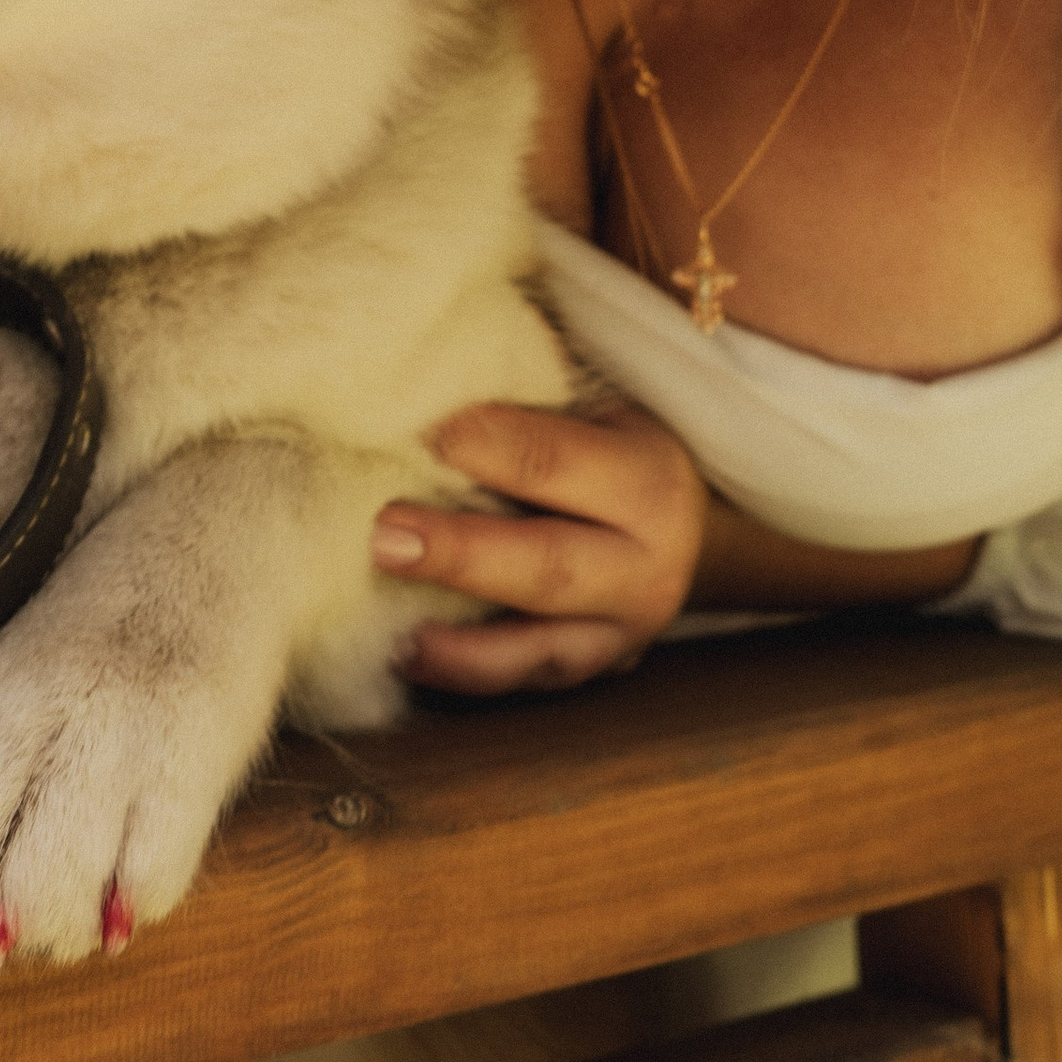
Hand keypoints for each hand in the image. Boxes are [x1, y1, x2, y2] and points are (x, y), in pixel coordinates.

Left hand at [370, 399, 706, 692]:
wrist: (678, 526)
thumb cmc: (603, 442)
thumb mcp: (590, 403)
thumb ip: (521, 398)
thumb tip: (416, 378)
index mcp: (648, 481)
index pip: (554, 463)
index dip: (484, 446)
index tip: (418, 433)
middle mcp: (646, 568)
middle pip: (548, 567)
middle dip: (462, 555)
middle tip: (383, 536)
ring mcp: (622, 634)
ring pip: (541, 649)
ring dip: (460, 643)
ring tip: (392, 629)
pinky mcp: (591, 673)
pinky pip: (525, 683)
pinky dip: (465, 674)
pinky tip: (406, 655)